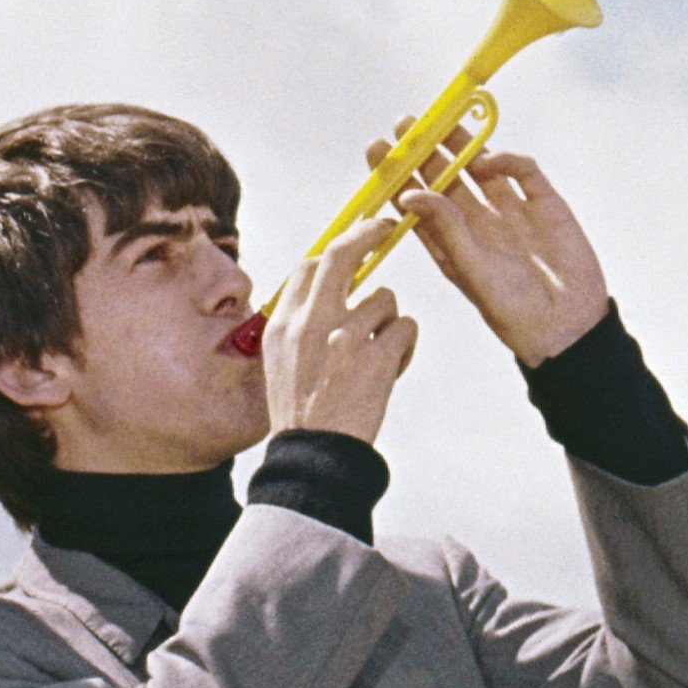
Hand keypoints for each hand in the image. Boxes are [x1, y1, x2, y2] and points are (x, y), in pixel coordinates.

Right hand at [263, 207, 420, 443]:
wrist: (315, 458)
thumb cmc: (302, 415)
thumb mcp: (281, 365)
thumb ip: (299, 325)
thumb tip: (327, 288)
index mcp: (283, 326)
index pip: (309, 266)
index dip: (335, 250)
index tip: (353, 242)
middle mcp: (311, 324)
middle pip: (342, 254)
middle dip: (367, 233)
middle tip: (384, 228)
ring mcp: (345, 338)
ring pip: (386, 299)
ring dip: (390, 323)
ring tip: (378, 357)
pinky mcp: (377, 356)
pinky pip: (406, 327)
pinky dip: (405, 348)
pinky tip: (390, 372)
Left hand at [394, 141, 608, 367]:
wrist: (566, 324)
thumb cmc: (514, 311)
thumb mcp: (471, 270)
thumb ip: (446, 230)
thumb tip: (409, 196)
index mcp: (451, 246)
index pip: (417, 205)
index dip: (398, 178)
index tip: (379, 153)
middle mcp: (476, 226)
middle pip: (445, 179)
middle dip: (425, 152)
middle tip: (404, 124)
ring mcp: (510, 212)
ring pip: (480, 169)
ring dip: (461, 146)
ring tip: (439, 122)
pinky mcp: (543, 203)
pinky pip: (523, 172)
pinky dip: (508, 160)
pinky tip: (491, 159)